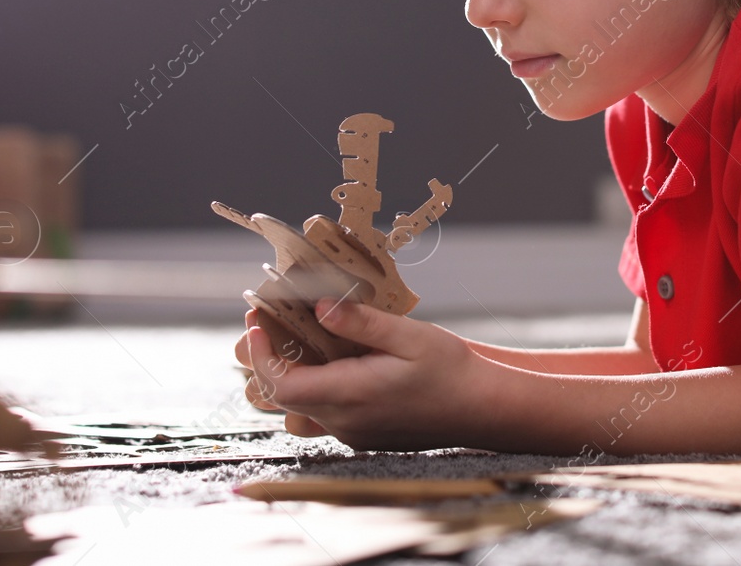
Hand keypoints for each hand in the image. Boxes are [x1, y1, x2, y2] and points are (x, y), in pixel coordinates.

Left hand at [236, 299, 489, 449]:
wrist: (483, 409)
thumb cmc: (451, 370)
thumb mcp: (409, 335)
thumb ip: (360, 322)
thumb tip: (318, 307)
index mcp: (352, 396)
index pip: (282, 383)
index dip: (261, 353)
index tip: (257, 319)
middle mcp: (345, 422)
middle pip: (282, 396)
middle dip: (267, 358)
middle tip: (268, 321)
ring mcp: (352, 432)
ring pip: (298, 408)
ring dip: (287, 375)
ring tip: (293, 338)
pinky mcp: (362, 434)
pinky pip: (321, 413)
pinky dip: (312, 385)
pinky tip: (328, 357)